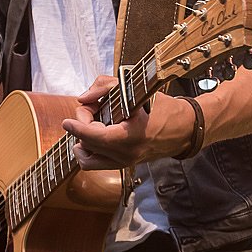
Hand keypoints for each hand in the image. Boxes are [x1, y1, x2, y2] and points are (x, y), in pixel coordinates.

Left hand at [62, 75, 195, 169]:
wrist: (184, 128)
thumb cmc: (162, 107)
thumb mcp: (135, 88)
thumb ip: (105, 86)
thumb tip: (84, 98)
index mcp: (131, 136)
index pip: (94, 136)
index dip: (77, 127)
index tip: (67, 121)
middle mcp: (126, 154)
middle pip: (88, 143)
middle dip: (83, 123)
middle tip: (93, 106)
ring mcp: (125, 162)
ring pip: (88, 159)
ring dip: (83, 140)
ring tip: (93, 122)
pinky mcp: (124, 165)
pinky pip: (96, 164)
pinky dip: (89, 150)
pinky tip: (94, 135)